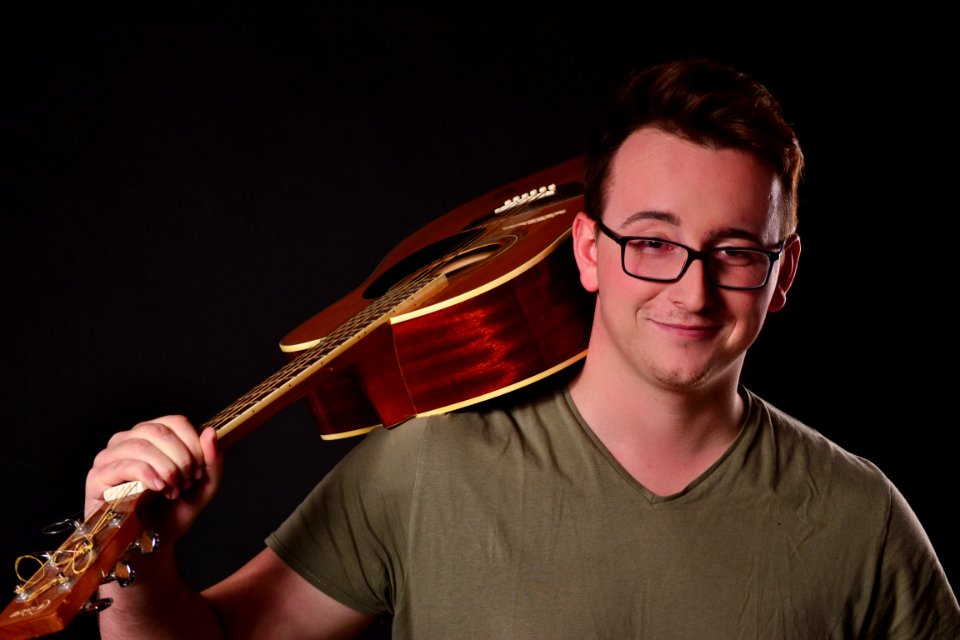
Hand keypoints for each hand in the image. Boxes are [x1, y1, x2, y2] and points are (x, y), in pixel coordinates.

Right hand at [85, 416, 223, 544]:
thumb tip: (210, 432)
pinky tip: (158, 488)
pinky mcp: (97, 477)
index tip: (198, 471)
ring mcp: (110, 457)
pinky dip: (147, 474)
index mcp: (152, 436)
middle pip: (159, 431)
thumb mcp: (202, 487)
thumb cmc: (173, 512)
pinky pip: (123, 464)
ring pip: (141, 445)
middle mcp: (129, 440)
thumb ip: (212, 461)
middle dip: (181, 459)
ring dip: (166, 468)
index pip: (175, 422)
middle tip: (186, 483)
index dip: (193, 445)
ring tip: (173, 490)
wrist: (150, 546)